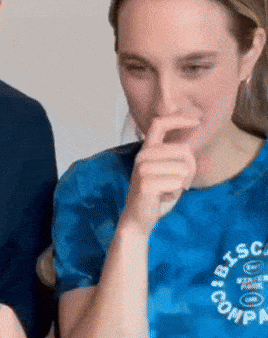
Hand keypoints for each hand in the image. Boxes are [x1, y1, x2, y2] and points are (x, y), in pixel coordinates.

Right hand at [121, 115, 197, 234]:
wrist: (139, 219)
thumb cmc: (158, 194)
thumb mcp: (169, 171)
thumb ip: (177, 157)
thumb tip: (190, 147)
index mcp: (147, 150)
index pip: (159, 124)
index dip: (179, 119)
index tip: (197, 120)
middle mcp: (142, 156)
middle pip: (183, 149)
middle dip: (190, 167)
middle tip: (181, 182)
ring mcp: (142, 169)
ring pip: (182, 168)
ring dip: (182, 183)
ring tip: (168, 190)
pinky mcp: (145, 183)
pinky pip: (177, 182)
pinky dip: (175, 193)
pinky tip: (163, 197)